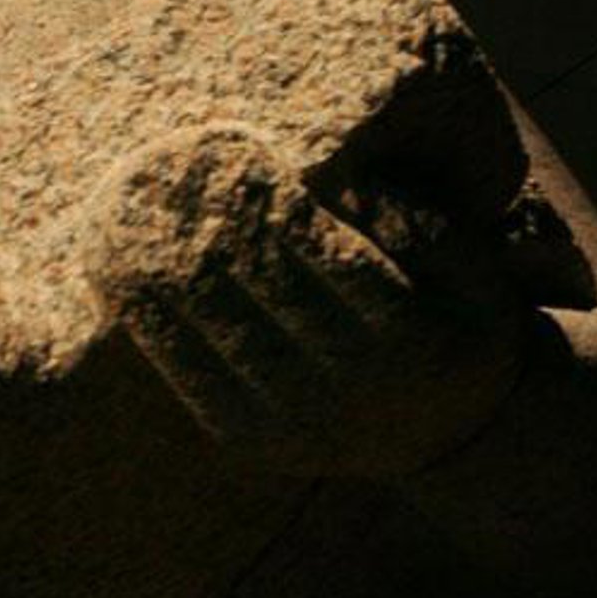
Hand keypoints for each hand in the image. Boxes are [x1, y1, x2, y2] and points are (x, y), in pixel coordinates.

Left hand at [81, 122, 528, 477]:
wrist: (445, 436)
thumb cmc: (456, 323)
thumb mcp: (476, 271)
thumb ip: (420, 223)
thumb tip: (339, 181)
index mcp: (413, 342)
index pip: (329, 256)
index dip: (280, 205)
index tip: (242, 155)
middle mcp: (350, 392)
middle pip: (263, 288)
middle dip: (213, 222)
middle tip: (168, 163)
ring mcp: (295, 425)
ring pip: (213, 330)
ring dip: (163, 266)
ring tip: (125, 205)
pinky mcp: (251, 442)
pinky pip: (187, 374)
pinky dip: (150, 320)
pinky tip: (120, 272)